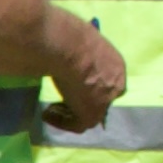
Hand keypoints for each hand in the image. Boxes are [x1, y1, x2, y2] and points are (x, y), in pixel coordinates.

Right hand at [44, 22, 128, 136]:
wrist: (68, 47)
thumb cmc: (73, 37)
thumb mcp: (82, 41)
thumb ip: (81, 52)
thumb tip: (67, 51)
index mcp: (117, 66)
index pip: (108, 81)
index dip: (92, 86)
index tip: (74, 85)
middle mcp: (116, 85)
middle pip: (102, 100)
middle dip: (85, 102)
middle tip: (64, 101)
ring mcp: (105, 101)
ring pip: (90, 114)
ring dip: (70, 113)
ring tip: (51, 109)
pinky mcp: (90, 114)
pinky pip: (76, 125)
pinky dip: (61, 122)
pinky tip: (46, 114)